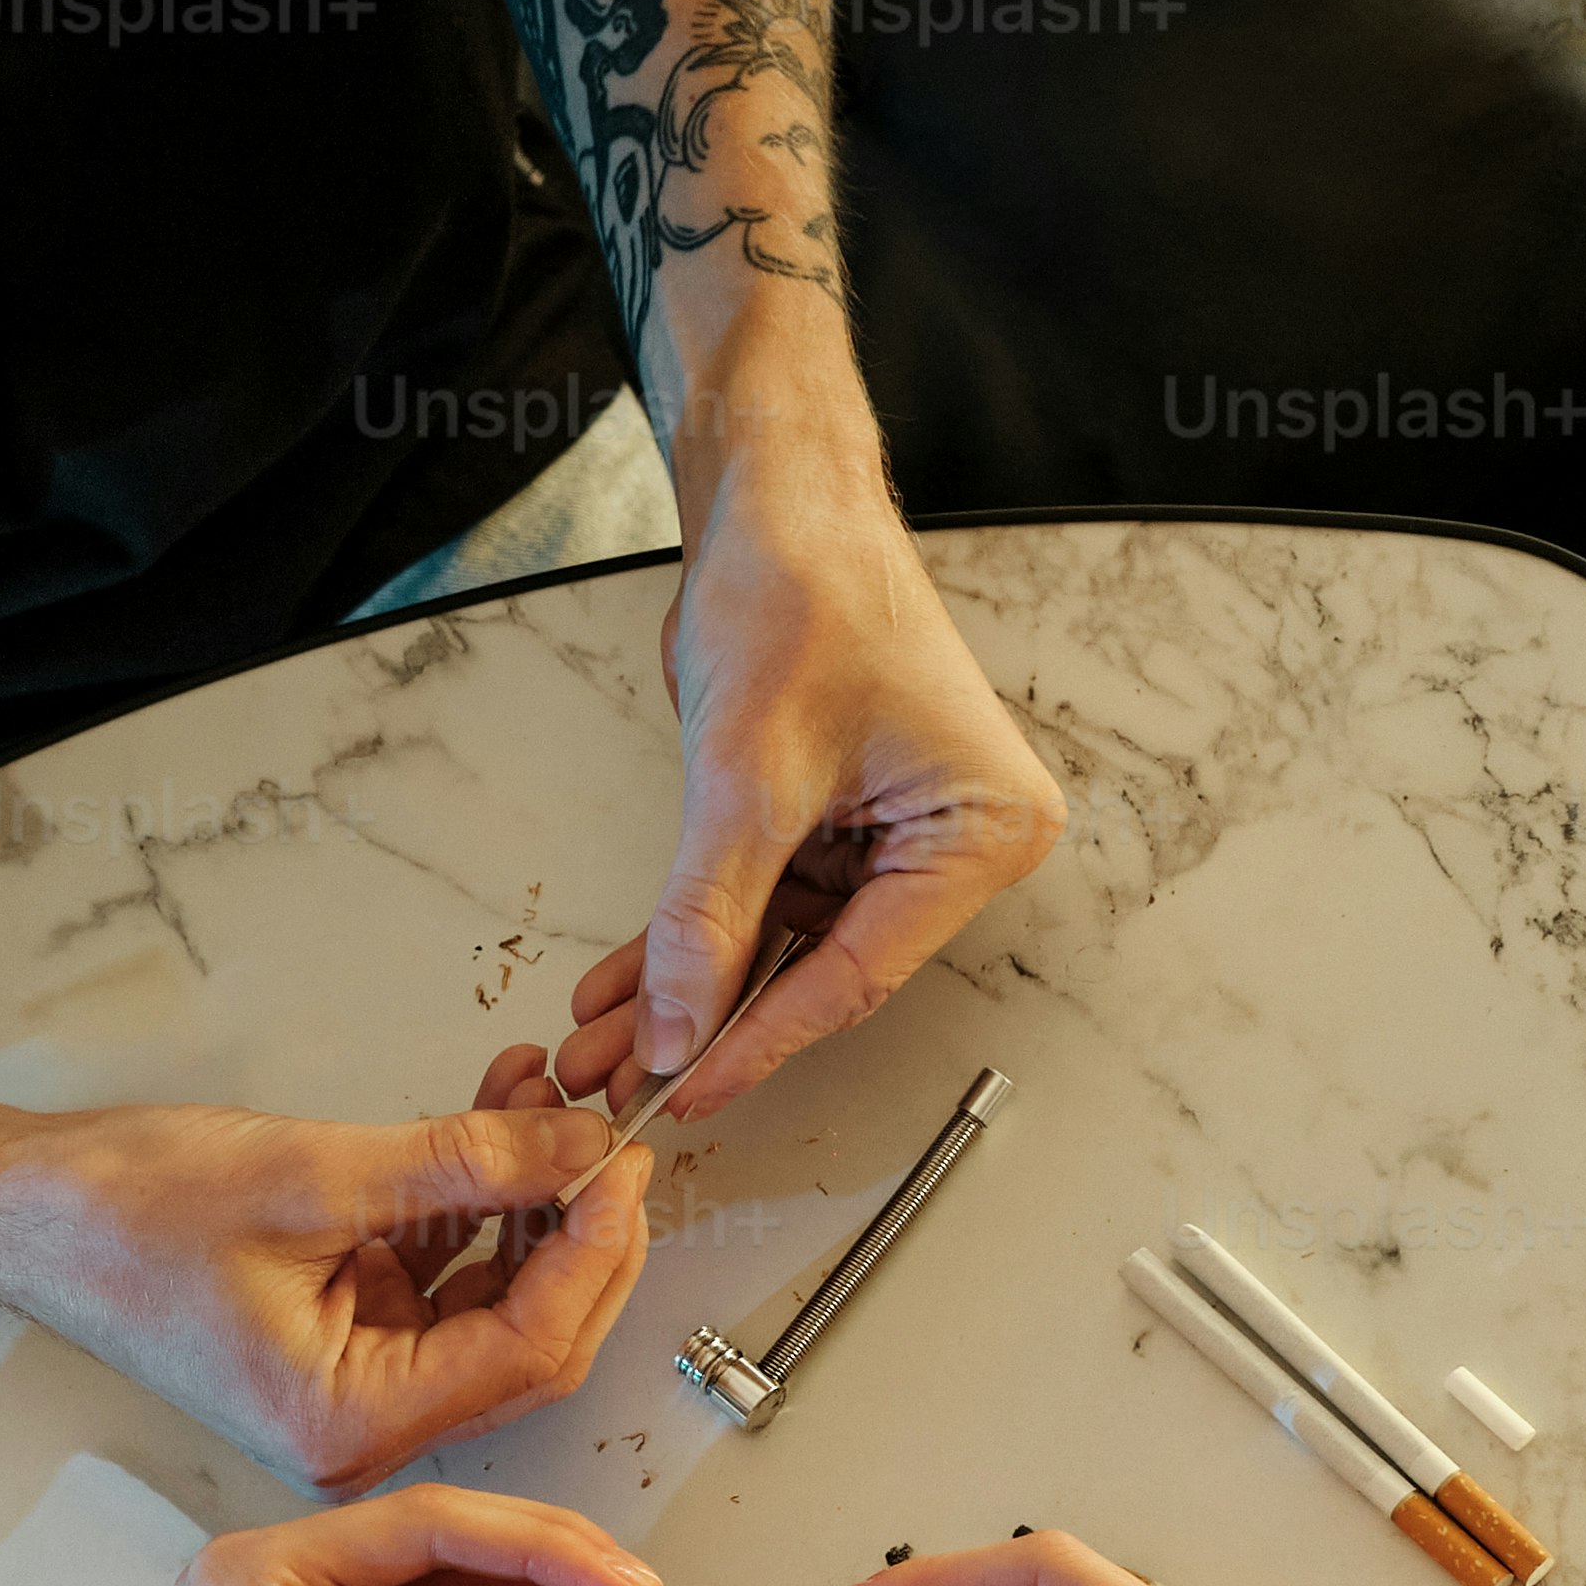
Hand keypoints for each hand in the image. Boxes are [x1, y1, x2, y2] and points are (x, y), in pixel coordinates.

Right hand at [0, 1094, 652, 1493]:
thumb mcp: (311, 1175)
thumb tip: (576, 1145)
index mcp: (346, 1420)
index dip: (592, 1255)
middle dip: (580, 1234)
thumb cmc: (121, 1217)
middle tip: (611, 1136)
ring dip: (529, 1201)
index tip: (621, 1164)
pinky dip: (476, 1202)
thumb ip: (461, 1163)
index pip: (525, 1351)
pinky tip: (495, 1114)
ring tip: (545, 1094)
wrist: (21, 1212)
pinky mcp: (343, 1333)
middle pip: (528, 1340)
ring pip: (494, 1303)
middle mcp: (359, 1424)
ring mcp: (353, 1380)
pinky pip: (443, 1275)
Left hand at [553, 462, 1063, 1114]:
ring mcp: (892, 835)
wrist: (774, 499)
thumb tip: (677, 1025)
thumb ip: (707, 913)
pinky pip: (759, 902)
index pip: (860, 972)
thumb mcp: (748, 772)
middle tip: (627, 1080)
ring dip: (688, 992)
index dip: (762, 1037)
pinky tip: (625, 985)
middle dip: (710, 1022)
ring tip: (604, 1041)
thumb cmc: (805, 586)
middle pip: (819, 968)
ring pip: (777, 946)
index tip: (690, 1086)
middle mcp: (953, 840)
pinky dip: (691, 939)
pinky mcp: (833, 822)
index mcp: (981, 829)